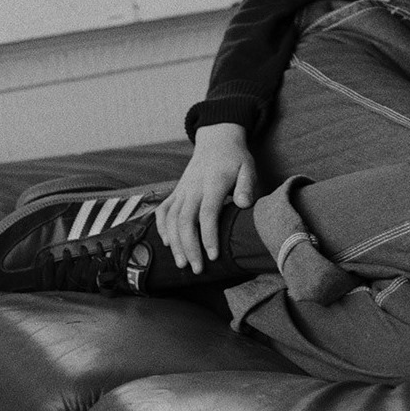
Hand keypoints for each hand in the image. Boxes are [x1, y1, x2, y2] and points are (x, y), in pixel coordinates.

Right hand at [155, 122, 257, 273]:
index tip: (213, 256)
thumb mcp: (247, 167)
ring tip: (183, 264)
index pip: (208, 212)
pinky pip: (163, 210)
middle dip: (189, 246)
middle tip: (197, 269)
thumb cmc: (235, 159)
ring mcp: (182, 189)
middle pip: (186, 220)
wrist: (217, 141)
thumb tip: (245, 205)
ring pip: (172, 218)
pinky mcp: (176, 191)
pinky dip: (162, 227)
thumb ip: (247, 185)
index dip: (209, 235)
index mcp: (213, 182)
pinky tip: (167, 244)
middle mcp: (193, 187)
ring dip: (175, 243)